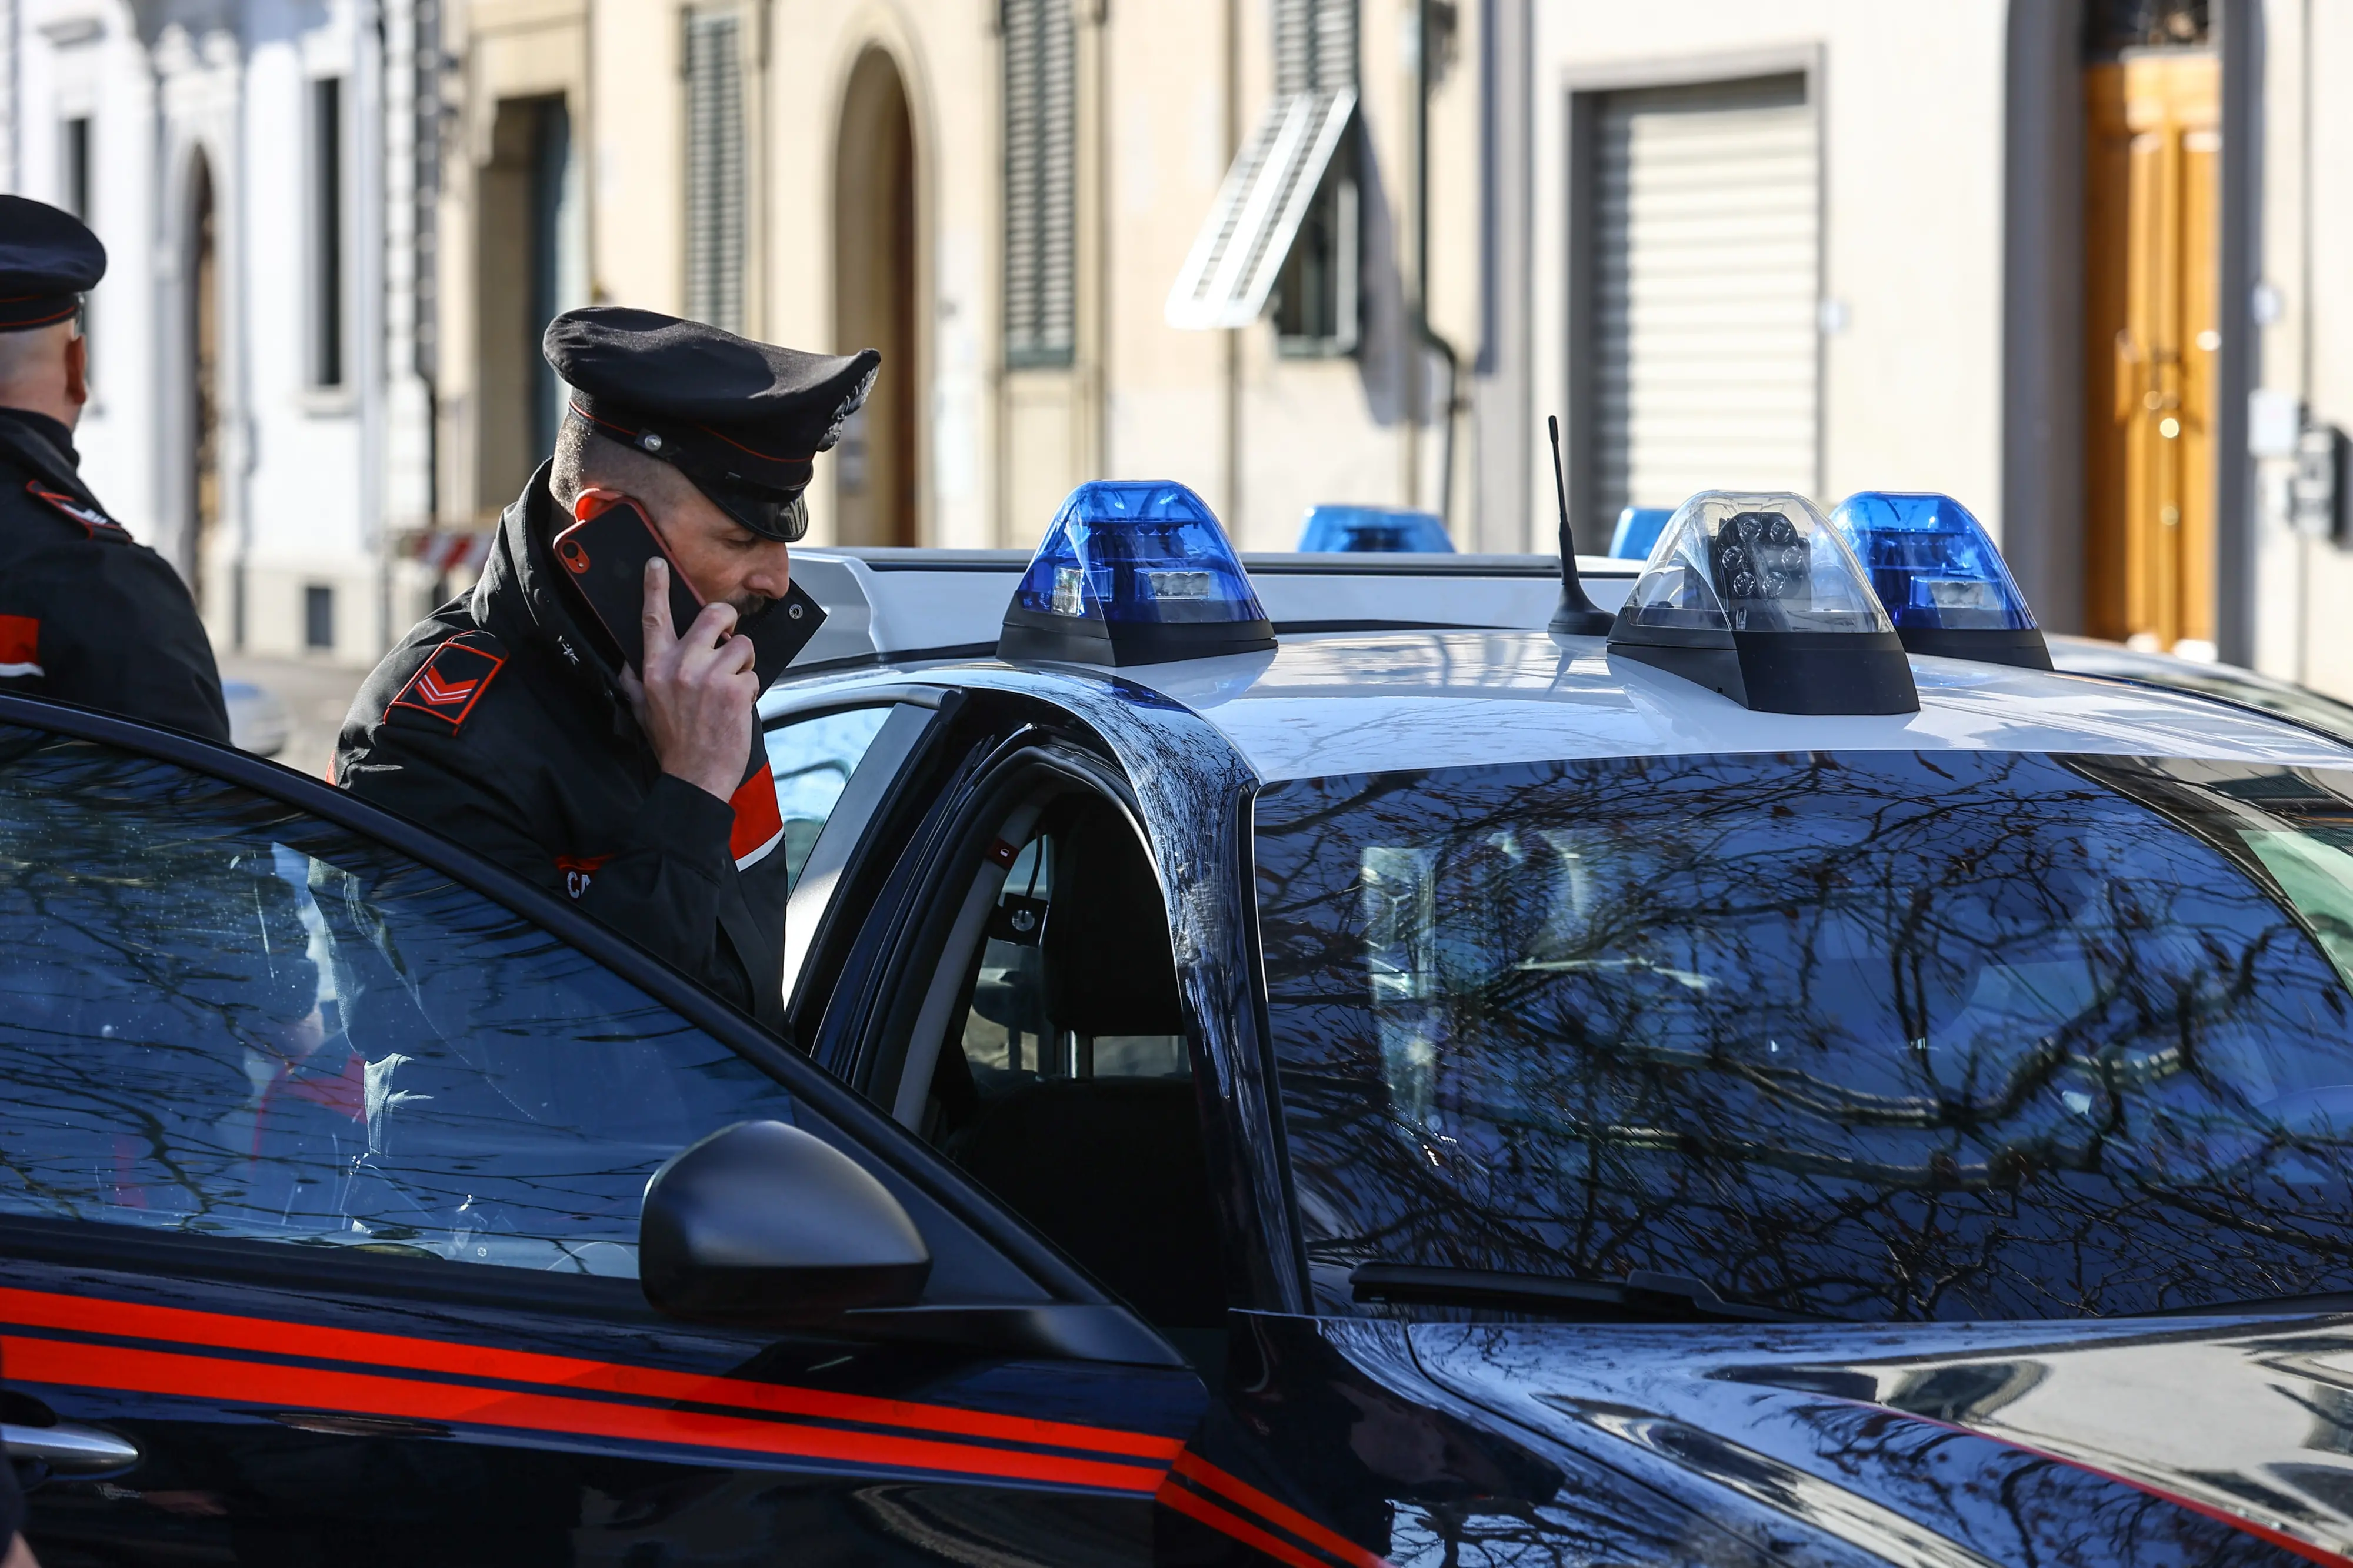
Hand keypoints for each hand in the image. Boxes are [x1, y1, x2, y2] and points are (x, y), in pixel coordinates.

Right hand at [620, 558, 757, 802]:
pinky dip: (750, 689)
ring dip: (741, 664)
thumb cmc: (672, 744)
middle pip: (713, 616)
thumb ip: (634, 679)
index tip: (657, 564)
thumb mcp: (642, 708)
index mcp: (655, 668)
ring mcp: (711, 677)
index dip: (655, 587)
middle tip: (727, 634)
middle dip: (727, 619)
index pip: (654, 618)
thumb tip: (628, 658)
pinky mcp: (737, 691)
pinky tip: (736, 706)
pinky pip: (753, 673)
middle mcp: (682, 667)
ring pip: (741, 646)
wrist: (695, 777)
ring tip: (729, 687)